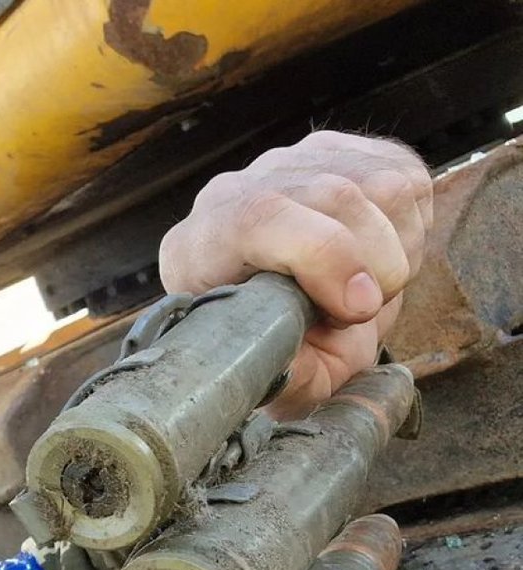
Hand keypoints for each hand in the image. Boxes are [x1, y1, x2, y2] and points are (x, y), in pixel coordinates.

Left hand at [158, 131, 431, 418]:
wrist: (288, 308)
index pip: (261, 218)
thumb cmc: (280, 341)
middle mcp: (237, 191)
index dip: (325, 257)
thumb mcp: (283, 376)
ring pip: (378, 186)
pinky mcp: (340, 149)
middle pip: (334, 195)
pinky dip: (410, 226)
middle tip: (364, 310)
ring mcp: (288, 163)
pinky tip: (378, 252)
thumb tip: (298, 359)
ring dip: (397, 249)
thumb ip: (292, 377)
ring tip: (369, 284)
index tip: (358, 308)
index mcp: (201, 247)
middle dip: (375, 265)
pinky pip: (404, 177)